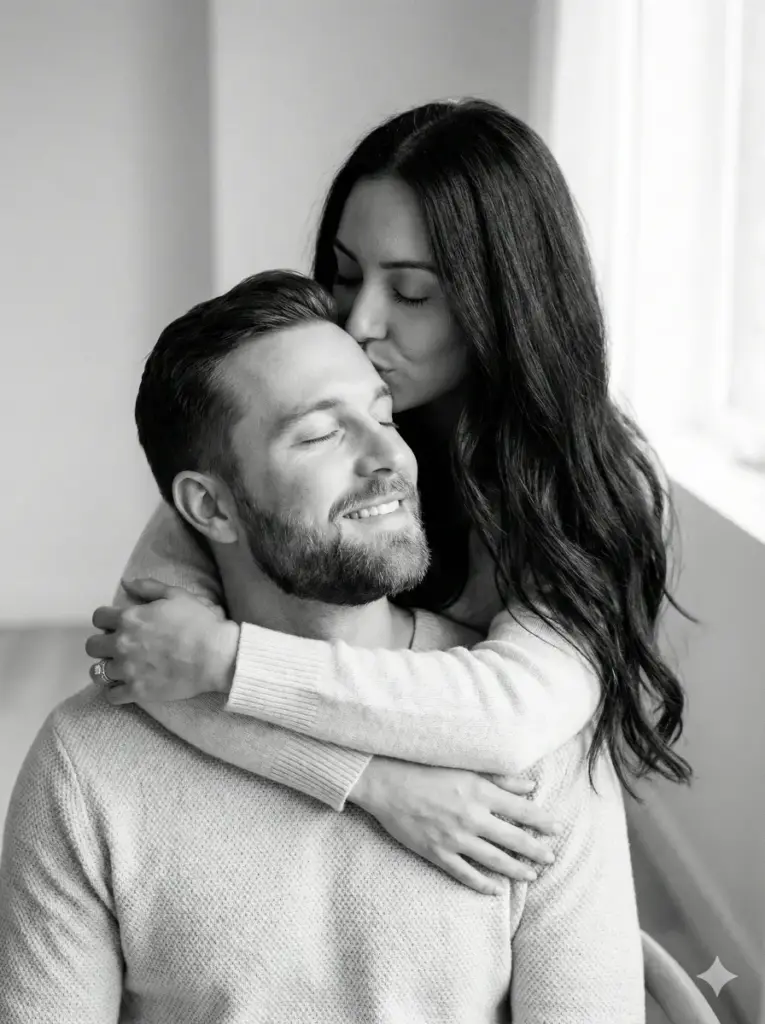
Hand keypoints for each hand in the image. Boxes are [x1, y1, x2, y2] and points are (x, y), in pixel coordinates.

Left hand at [85, 578, 239, 704]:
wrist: (215, 656)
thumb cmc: (199, 623)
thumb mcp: (177, 595)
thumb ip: (149, 587)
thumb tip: (126, 583)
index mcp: (129, 618)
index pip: (98, 617)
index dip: (106, 619)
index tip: (116, 624)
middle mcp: (122, 644)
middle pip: (92, 646)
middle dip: (102, 644)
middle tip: (117, 647)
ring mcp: (127, 669)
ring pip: (97, 672)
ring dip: (106, 669)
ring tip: (119, 669)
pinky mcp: (136, 691)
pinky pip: (111, 695)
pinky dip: (114, 691)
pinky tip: (124, 686)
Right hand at [348, 757, 560, 894]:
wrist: (385, 782)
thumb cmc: (424, 767)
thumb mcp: (465, 766)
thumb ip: (500, 778)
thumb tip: (531, 786)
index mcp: (480, 791)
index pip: (522, 810)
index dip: (542, 821)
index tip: (557, 828)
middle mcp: (472, 817)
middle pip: (513, 839)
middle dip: (536, 850)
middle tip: (551, 857)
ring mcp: (454, 838)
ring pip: (494, 860)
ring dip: (516, 869)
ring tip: (532, 875)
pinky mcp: (437, 852)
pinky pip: (464, 873)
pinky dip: (482, 884)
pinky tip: (496, 889)